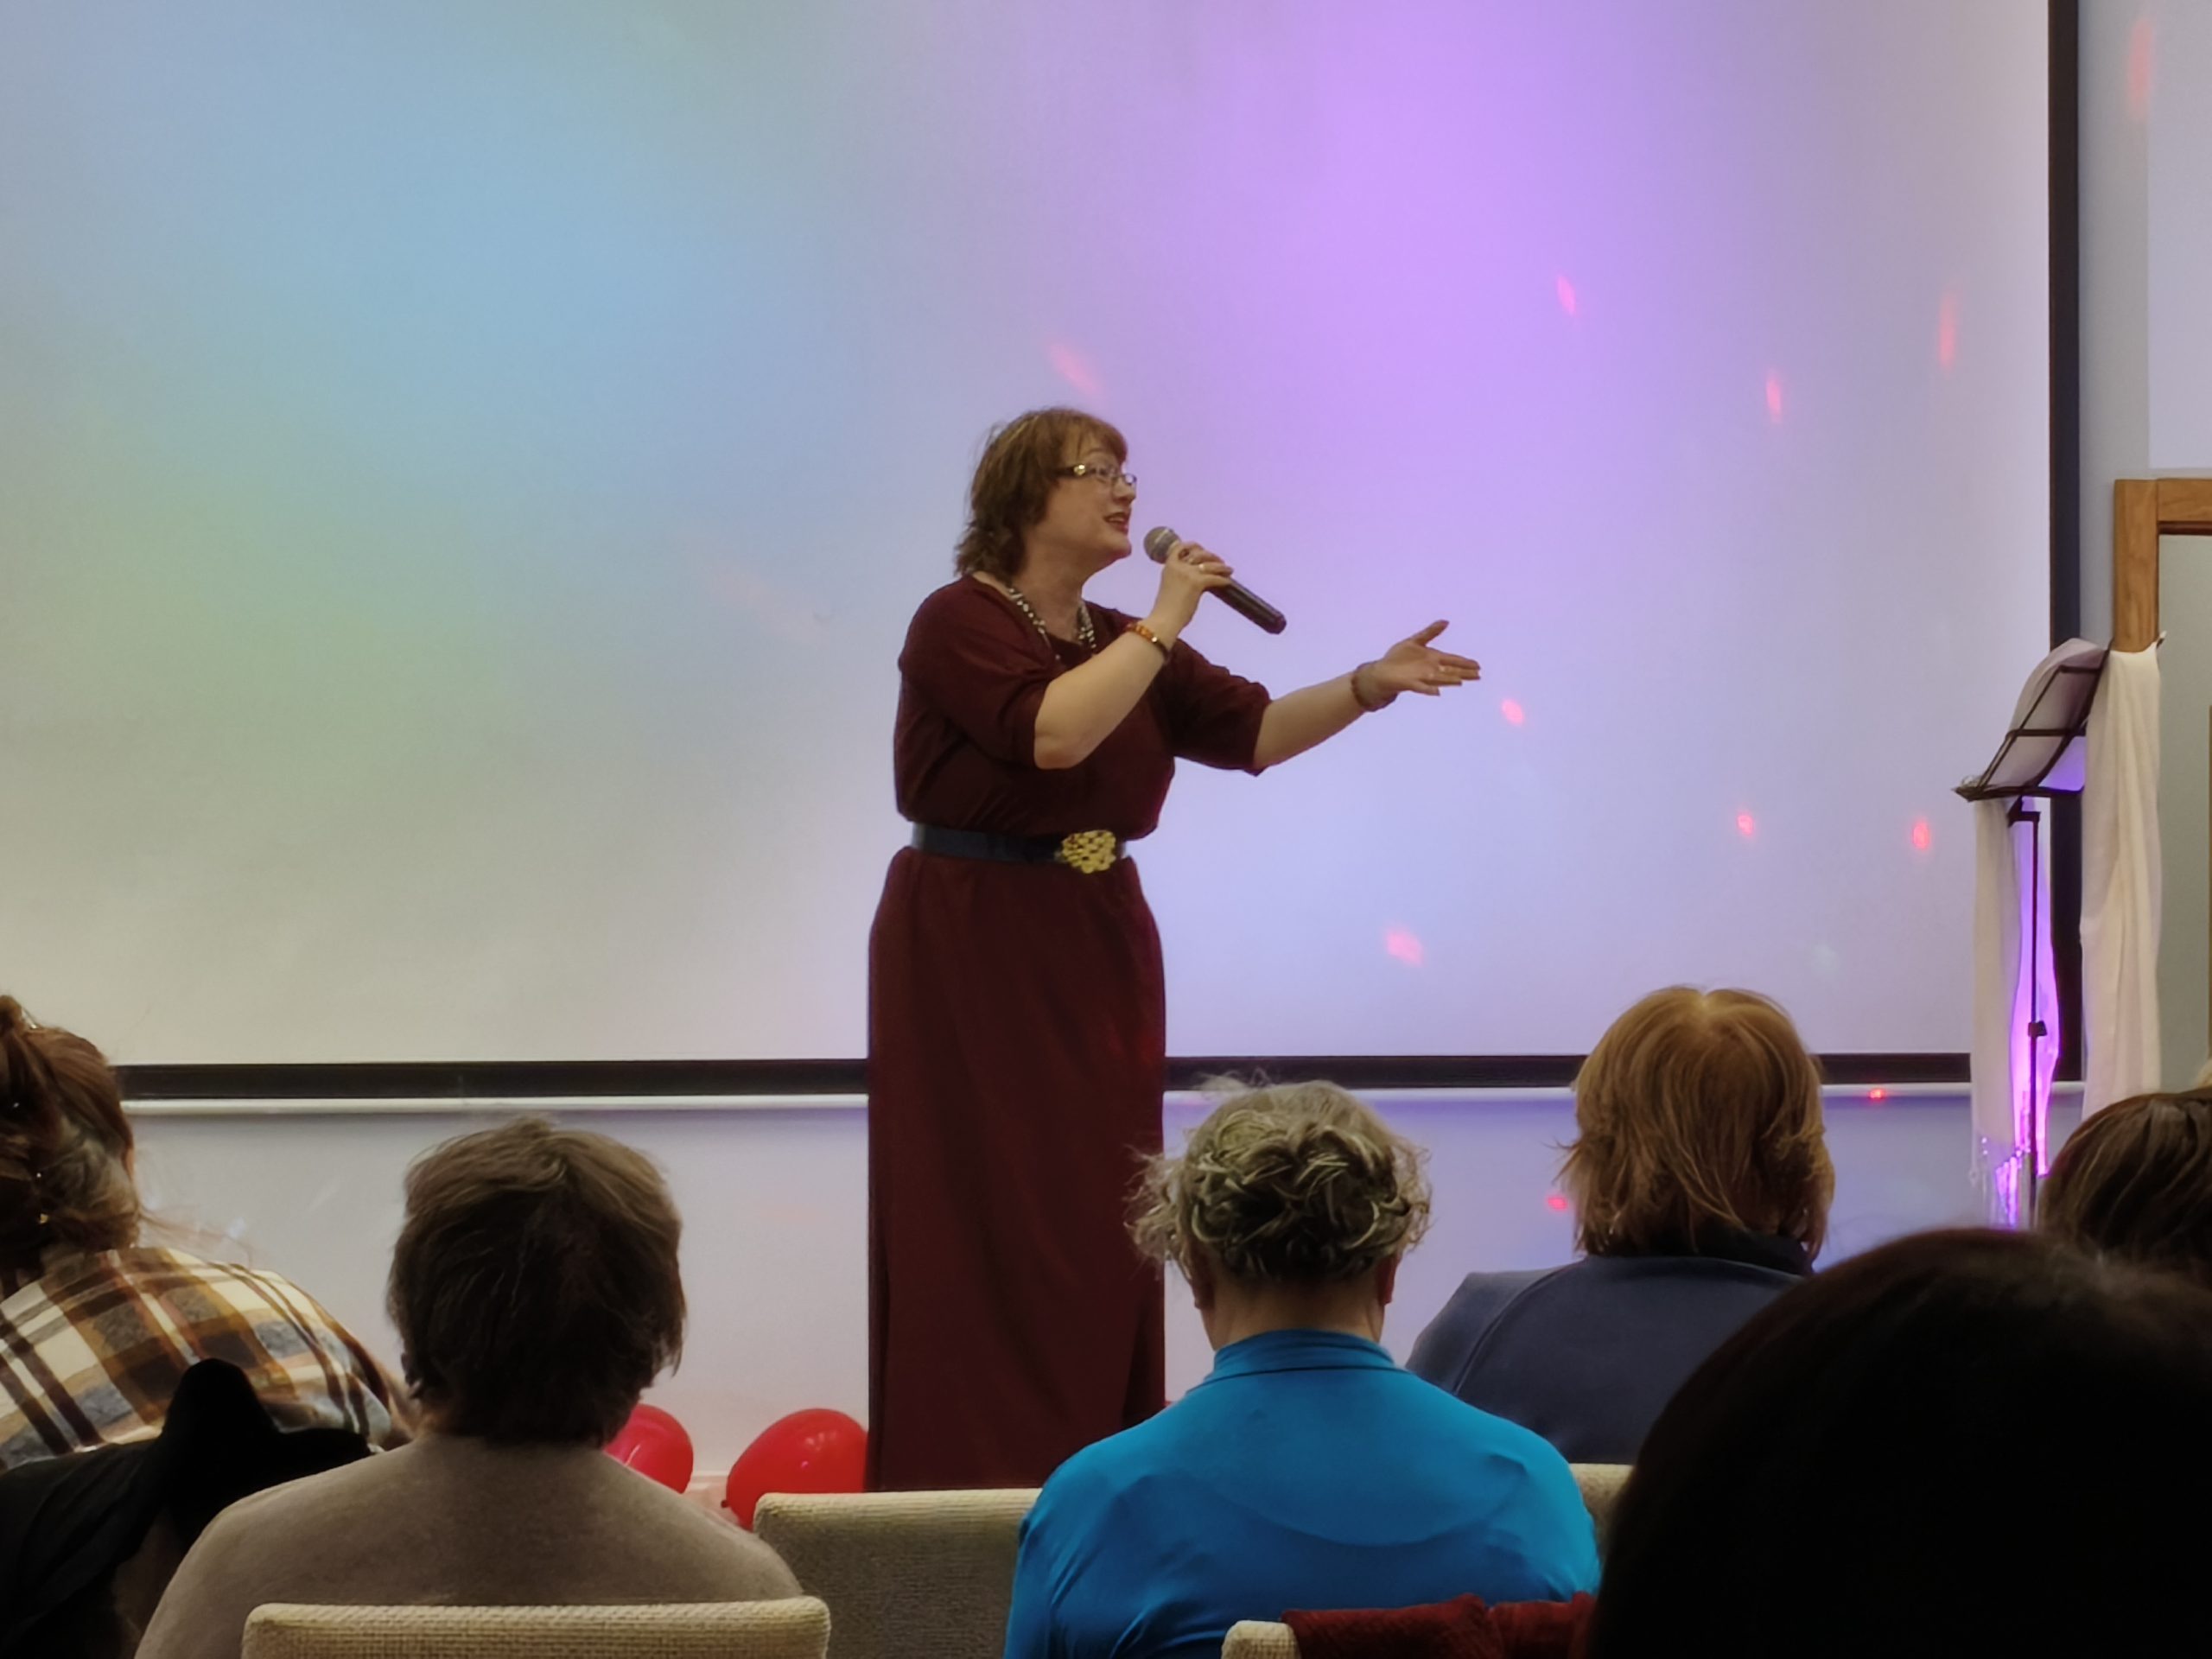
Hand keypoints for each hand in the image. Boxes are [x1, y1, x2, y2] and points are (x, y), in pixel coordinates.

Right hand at [1147, 540, 1234, 634]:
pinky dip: (1223, 580)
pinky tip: (1228, 582)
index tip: (1201, 548)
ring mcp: (1188, 573)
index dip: (1193, 545)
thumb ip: (1181, 579)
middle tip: (1219, 561)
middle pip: (1199, 553)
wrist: (1164, 620)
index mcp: (1169, 566)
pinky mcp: (1197, 583)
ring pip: (1210, 565)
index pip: (1180, 547)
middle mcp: (1178, 566)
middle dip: (1211, 556)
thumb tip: (1198, 580)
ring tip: (1229, 570)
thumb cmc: (1165, 610)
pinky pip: (1215, 578)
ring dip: (1221, 566)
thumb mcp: (1171, 587)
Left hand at [1356, 621, 1480, 705]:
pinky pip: (1421, 687)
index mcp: (1433, 659)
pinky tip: (1437, 692)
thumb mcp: (1415, 641)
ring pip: (1439, 679)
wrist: (1382, 671)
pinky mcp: (1410, 683)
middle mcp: (1430, 669)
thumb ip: (1431, 632)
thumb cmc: (1399, 657)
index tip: (1477, 665)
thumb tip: (1446, 621)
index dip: (1464, 663)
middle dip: (1463, 673)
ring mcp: (1421, 677)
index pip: (1452, 661)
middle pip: (1450, 671)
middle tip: (1478, 676)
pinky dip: (1429, 689)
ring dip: (1449, 681)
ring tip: (1461, 682)